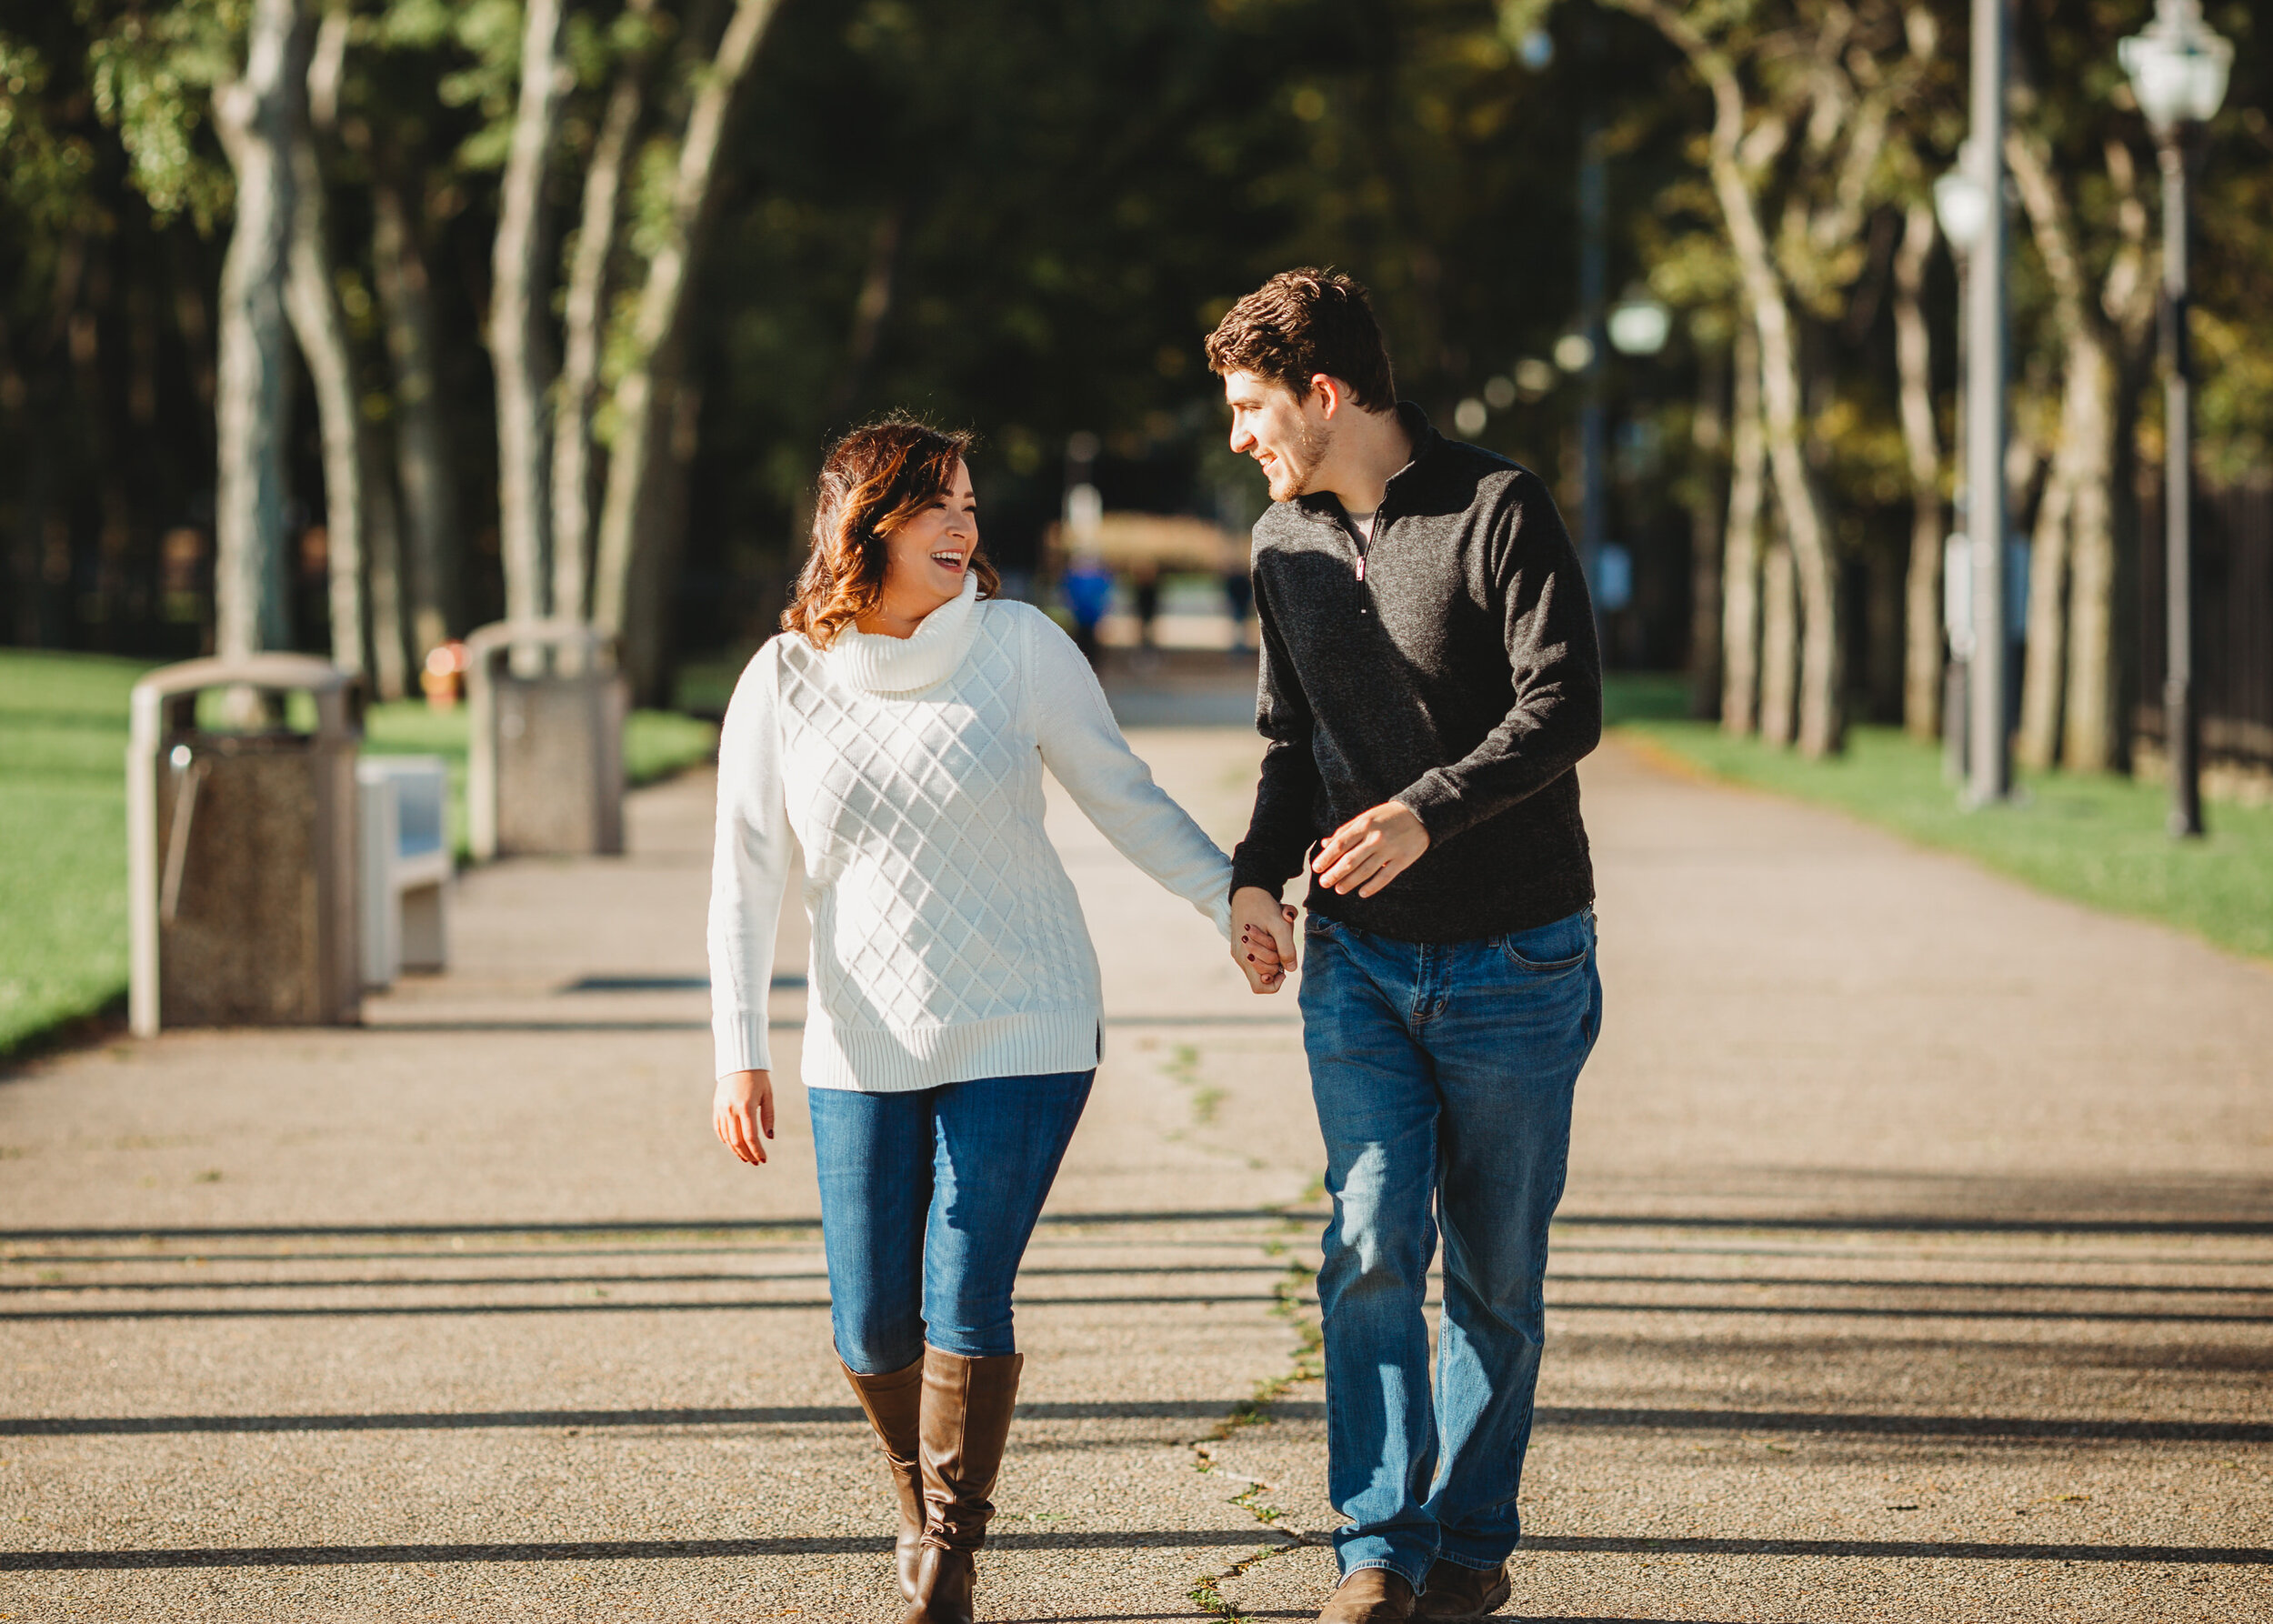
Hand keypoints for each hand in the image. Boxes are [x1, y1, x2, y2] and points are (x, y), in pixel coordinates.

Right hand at [713, 1070, 774, 1165]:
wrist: (739, 1061)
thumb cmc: (758, 1078)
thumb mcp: (767, 1096)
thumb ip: (768, 1117)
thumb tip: (769, 1138)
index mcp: (746, 1107)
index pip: (751, 1137)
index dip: (757, 1151)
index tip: (764, 1159)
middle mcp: (731, 1109)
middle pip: (737, 1141)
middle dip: (747, 1154)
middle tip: (756, 1162)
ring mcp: (721, 1109)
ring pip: (726, 1137)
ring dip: (736, 1150)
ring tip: (746, 1157)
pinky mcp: (716, 1107)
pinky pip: (718, 1128)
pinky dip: (725, 1139)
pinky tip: (734, 1145)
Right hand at [1230, 885, 1297, 993]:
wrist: (1248, 891)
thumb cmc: (1264, 907)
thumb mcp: (1279, 925)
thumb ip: (1287, 948)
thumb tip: (1291, 970)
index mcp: (1246, 957)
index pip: (1261, 987)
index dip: (1275, 982)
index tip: (1283, 965)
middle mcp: (1241, 958)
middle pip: (1264, 976)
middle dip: (1276, 963)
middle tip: (1279, 943)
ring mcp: (1240, 952)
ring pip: (1262, 966)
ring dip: (1273, 953)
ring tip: (1274, 935)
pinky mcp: (1242, 945)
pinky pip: (1258, 955)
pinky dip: (1268, 947)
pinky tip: (1270, 933)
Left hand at [1313, 800, 1430, 896]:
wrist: (1421, 814)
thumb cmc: (1388, 816)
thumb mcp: (1366, 817)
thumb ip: (1346, 831)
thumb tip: (1325, 844)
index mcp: (1365, 825)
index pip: (1341, 844)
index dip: (1327, 858)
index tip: (1317, 868)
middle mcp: (1376, 838)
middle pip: (1350, 860)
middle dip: (1334, 873)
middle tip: (1324, 883)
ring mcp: (1390, 850)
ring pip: (1365, 871)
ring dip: (1350, 882)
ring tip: (1338, 889)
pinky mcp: (1402, 860)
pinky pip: (1384, 877)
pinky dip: (1372, 886)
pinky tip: (1361, 893)